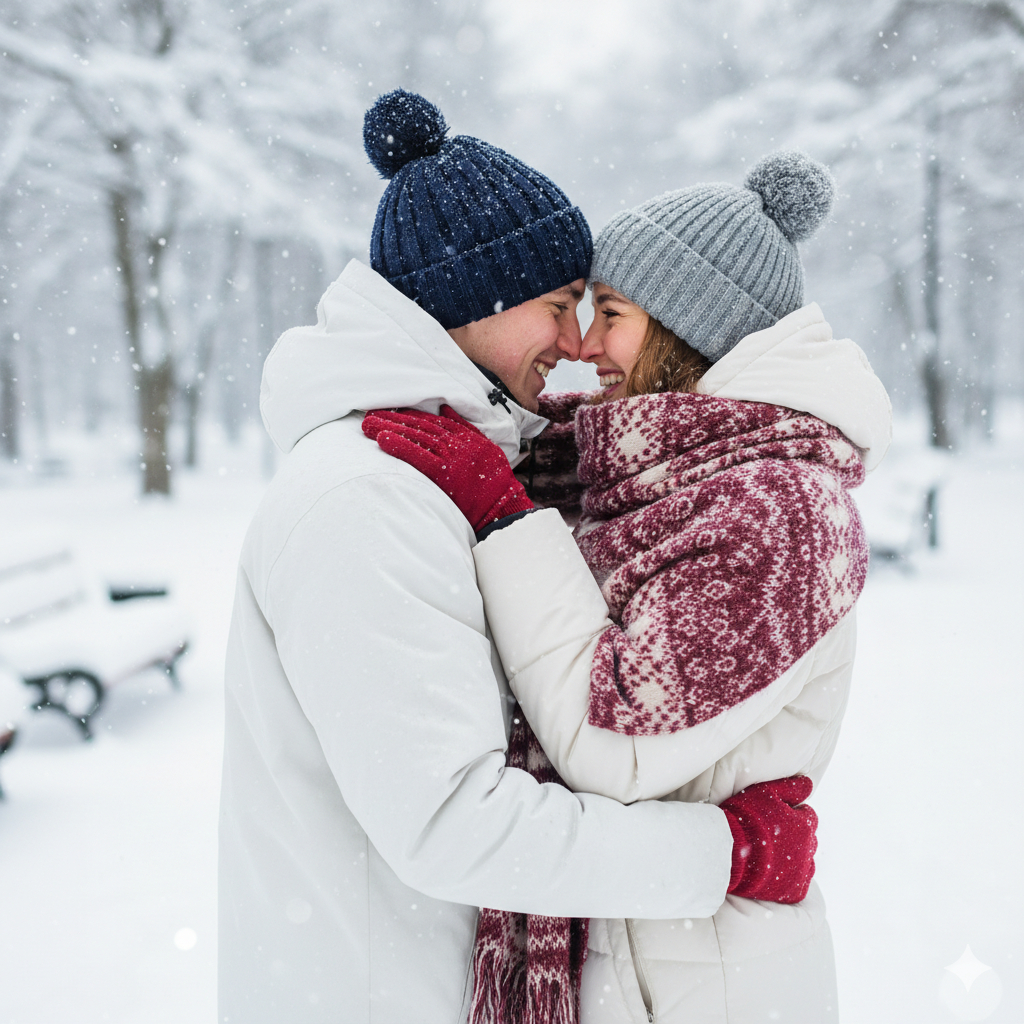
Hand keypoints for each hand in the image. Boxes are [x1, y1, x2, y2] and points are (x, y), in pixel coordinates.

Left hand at [362, 405, 533, 532]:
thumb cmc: (493, 481)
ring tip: (368, 424)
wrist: (503, 505)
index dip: (410, 413)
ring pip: (416, 436)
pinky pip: (419, 456)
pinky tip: (382, 439)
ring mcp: (451, 457)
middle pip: (420, 425)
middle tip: (369, 414)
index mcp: (466, 436)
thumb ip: (464, 427)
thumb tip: (447, 409)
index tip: (390, 409)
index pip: (433, 420)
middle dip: (394, 418)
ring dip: (390, 428)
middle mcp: (458, 443)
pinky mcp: (445, 474)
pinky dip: (400, 446)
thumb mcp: (485, 447)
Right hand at [721, 776, 817, 904]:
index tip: (774, 815)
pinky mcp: (793, 892)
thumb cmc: (745, 818)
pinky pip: (799, 882)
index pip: (807, 815)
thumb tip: (809, 784)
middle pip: (807, 838)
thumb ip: (791, 787)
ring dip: (793, 855)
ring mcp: (802, 872)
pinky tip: (773, 870)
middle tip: (770, 833)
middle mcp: (809, 848)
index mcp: (805, 824)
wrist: (729, 853)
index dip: (790, 813)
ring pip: (805, 860)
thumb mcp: (765, 791)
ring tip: (770, 853)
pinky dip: (790, 876)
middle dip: (794, 834)